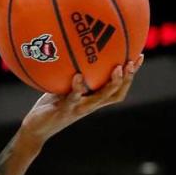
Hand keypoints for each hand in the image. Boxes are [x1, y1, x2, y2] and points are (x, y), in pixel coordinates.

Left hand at [19, 54, 143, 145]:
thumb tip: (72, 47)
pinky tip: (78, 75)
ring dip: (112, 83)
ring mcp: (79, 108)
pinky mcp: (66, 110)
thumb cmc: (49, 105)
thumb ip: (69, 72)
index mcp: (93, 99)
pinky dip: (78, 87)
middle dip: (127, 78)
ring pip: (102, 98)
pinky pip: (74, 98)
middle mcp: (90, 105)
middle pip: (116, 93)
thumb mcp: (62, 86)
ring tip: (117, 68)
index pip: (118, 88)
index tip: (139, 57)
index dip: (130, 75)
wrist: (36, 127)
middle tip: (132, 62)